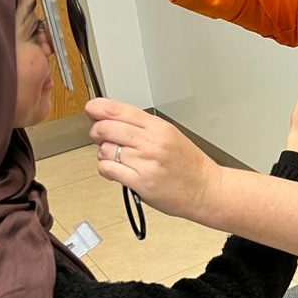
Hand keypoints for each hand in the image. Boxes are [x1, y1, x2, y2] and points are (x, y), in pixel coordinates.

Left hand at [89, 98, 222, 220]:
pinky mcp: (141, 182)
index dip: (99, 108)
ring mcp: (146, 162)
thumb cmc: (188, 165)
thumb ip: (141, 127)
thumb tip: (109, 119)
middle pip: (107, 128)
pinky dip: (105, 169)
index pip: (120, 110)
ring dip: (103, 153)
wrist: (206, 189)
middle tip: (99, 136)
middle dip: (96, 132)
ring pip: (105, 150)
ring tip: (115, 158)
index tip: (91, 109)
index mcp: (158, 127)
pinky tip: (114, 170)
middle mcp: (152, 142)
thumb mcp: (169, 135)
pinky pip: (109, 170)